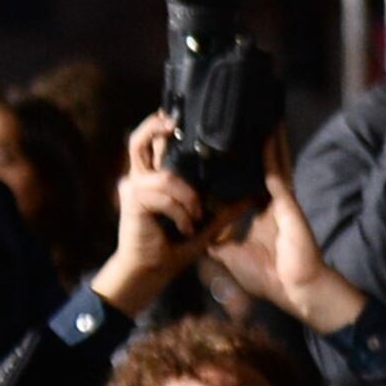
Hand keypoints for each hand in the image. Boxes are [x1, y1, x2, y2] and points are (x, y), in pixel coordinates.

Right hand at [92, 114, 218, 316]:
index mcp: (157, 178)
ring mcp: (133, 188)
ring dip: (187, 198)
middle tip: (172, 122)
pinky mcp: (132, 202)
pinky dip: (180, 213)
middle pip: (139, 141)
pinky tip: (185, 229)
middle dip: (155, 129)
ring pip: (166, 177)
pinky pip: (163, 197)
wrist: (154, 270)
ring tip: (195, 218)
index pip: (155, 145)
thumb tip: (254, 193)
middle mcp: (141, 178)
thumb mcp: (207, 223)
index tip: (177, 115)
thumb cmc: (176, 245)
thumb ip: (226, 207)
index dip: (161, 127)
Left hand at [203, 135, 367, 332]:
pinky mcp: (287, 201)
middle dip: (255, 147)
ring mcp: (283, 201)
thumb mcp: (231, 257)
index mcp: (262, 216)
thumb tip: (199, 231)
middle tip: (246, 121)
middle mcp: (274, 204)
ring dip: (268, 140)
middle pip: (262, 168)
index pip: (247, 186)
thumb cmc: (269, 277)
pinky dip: (271, 152)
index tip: (226, 153)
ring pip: (272, 163)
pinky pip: (276, 171)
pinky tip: (268, 132)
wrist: (295, 289)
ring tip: (262, 114)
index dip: (239, 169)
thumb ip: (217, 240)